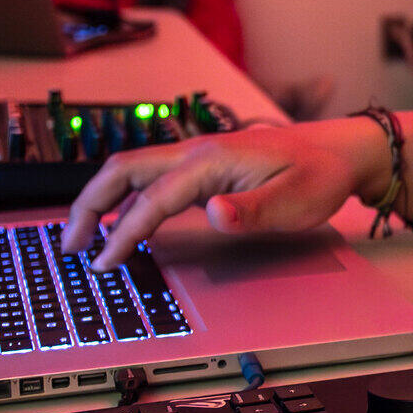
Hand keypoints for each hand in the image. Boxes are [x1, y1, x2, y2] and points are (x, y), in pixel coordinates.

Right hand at [57, 121, 380, 269]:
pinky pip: (153, 178)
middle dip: (90, 204)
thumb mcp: (297, 199)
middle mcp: (196, 152)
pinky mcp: (204, 165)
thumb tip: (213, 214)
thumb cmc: (320, 175)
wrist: (341, 150)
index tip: (104, 261)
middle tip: (71, 244)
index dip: (123, 232)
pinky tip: (126, 222)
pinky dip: (129, 199)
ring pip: (134, 171)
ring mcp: (197, 156)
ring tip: (86, 237)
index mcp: (212, 160)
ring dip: (104, 200)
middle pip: (124, 170)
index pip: (153, 199)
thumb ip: (254, 210)